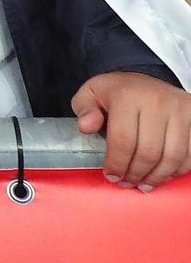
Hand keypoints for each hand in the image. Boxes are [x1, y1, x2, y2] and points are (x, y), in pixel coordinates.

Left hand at [73, 72, 190, 188]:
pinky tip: (163, 174)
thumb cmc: (118, 92)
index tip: (111, 175)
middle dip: (136, 174)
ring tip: (144, 184)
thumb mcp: (91, 93)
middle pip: (148, 152)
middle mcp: (157, 101)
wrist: (146, 79)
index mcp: (127, 95)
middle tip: (127, 183)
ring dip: (157, 176)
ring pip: (172, 156)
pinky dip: (177, 170)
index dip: (117, 164)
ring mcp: (180, 110)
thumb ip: (83, 109)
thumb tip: (86, 126)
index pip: (123, 140)